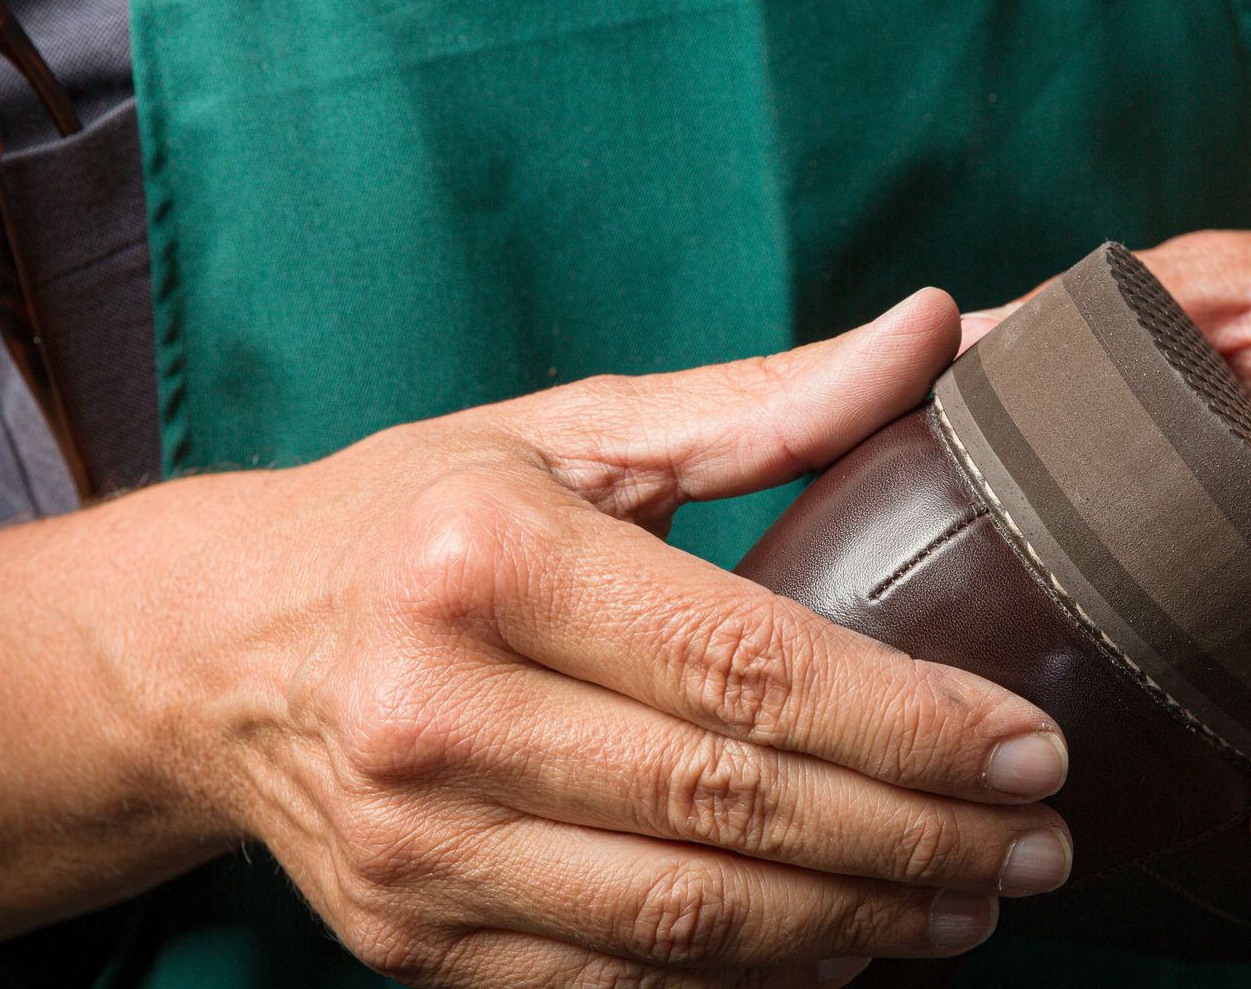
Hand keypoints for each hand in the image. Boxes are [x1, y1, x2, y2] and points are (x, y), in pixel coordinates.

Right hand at [169, 290, 1071, 986]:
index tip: (1029, 745)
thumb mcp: (579, 433)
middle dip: (916, 835)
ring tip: (974, 900)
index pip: (745, 664)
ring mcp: (413, 847)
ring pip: (688, 921)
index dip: (908, 720)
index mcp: (485, 558)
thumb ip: (770, 400)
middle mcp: (435, 710)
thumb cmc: (418, 516)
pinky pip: (616, 985)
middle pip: (732, 804)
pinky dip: (748, 979)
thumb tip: (944, 327)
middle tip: (1038, 840)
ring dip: (857, 922)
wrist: (211, 648)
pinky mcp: (407, 940)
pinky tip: (844, 945)